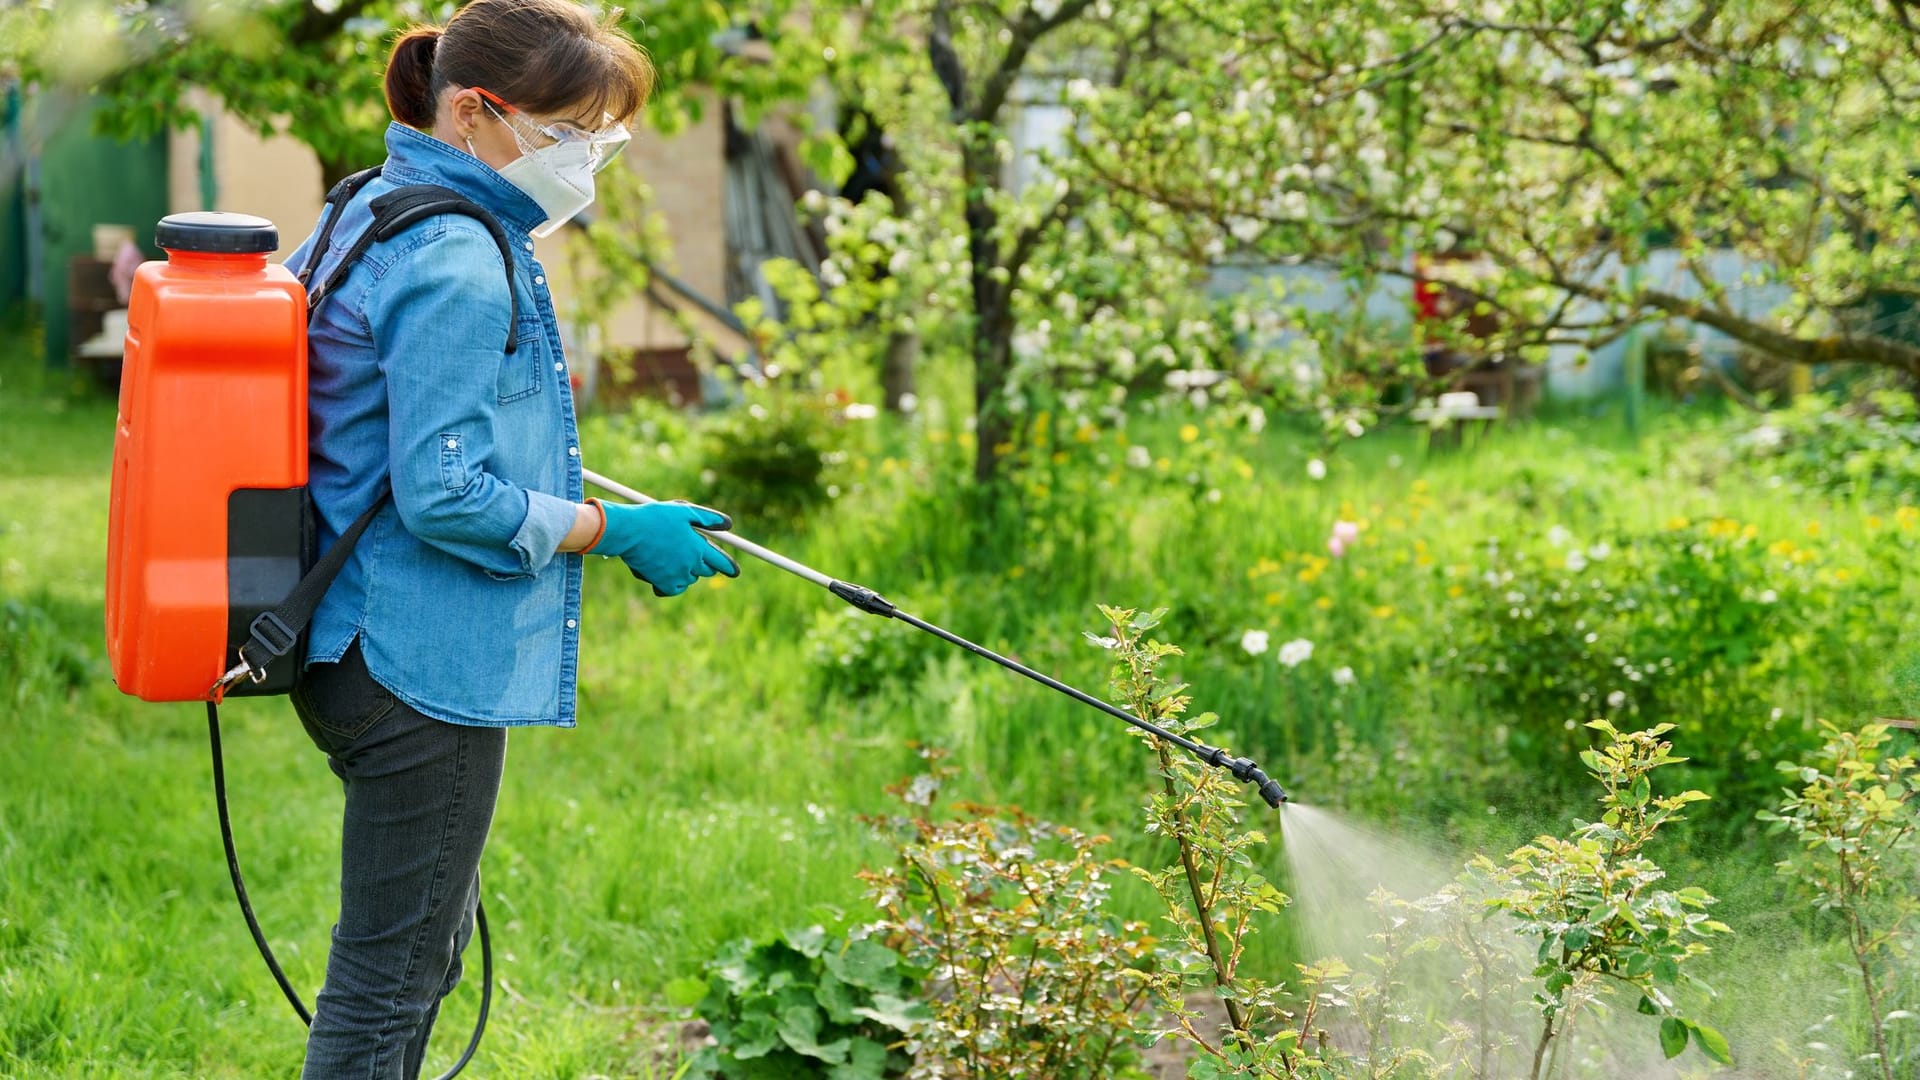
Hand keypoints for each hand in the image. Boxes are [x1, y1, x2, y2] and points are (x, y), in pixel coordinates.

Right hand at [588, 500, 738, 596]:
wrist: (627, 532)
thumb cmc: (655, 517)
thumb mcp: (683, 511)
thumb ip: (708, 518)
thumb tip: (728, 525)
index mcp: (698, 547)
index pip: (721, 562)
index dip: (728, 566)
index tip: (734, 571)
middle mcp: (690, 565)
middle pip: (706, 571)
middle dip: (703, 563)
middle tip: (691, 553)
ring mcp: (676, 576)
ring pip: (688, 579)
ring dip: (685, 571)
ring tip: (669, 555)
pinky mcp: (661, 584)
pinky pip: (673, 589)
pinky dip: (670, 583)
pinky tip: (662, 570)